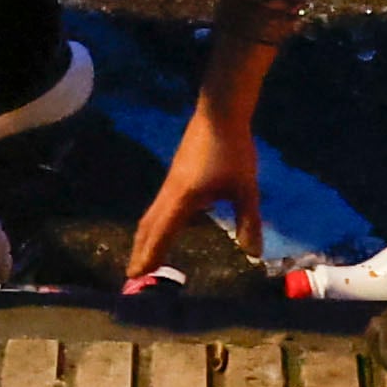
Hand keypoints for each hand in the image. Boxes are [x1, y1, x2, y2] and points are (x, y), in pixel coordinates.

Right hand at [124, 98, 264, 281]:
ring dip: (146, 237)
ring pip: (152, 215)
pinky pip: (159, 206)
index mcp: (182, 198)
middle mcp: (170, 192)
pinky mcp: (177, 174)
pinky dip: (155, 224)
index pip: (161, 233)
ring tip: (144, 257)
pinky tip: (165, 228)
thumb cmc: (232, 149)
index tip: (136, 276)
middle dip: (140, 250)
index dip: (150, 255)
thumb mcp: (245, 187)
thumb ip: (248, 220)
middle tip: (133, 275)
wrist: (220, 110)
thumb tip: (253, 254)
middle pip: (148, 225)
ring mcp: (171, 182)